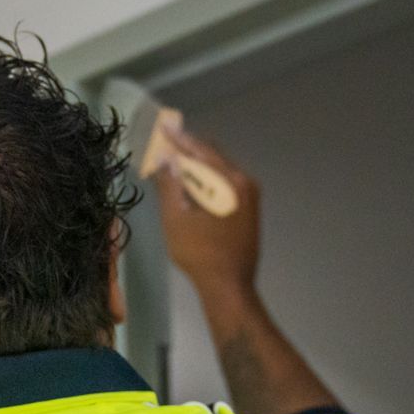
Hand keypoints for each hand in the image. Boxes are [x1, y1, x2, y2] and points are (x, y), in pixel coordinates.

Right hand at [154, 128, 260, 300]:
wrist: (229, 286)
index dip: (180, 139)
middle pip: (213, 157)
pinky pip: (225, 184)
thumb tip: (164, 159)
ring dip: (197, 166)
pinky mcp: (248, 209)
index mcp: (230, 181)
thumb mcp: (176, 218)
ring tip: (174, 161)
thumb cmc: (199, 254)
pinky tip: (191, 184)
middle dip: (189, 150)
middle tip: (166, 142)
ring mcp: (250, 196)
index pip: (201, 151)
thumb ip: (170, 185)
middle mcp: (245, 183)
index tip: (163, 127)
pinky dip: (207, 180)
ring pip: (220, 171)